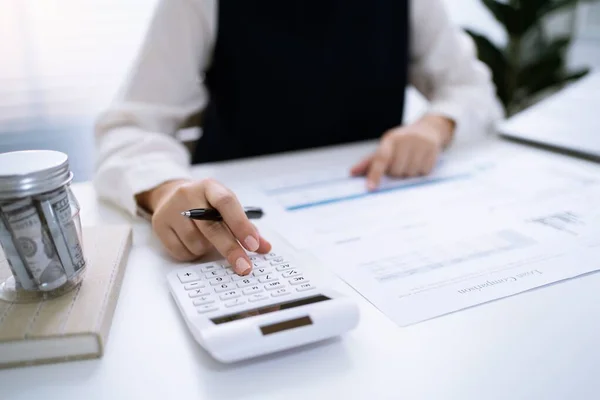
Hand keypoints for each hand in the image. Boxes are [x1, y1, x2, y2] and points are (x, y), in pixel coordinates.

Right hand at [136, 179, 271, 274]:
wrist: (171, 195)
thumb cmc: (205, 204)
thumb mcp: (226, 208)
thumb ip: (246, 226)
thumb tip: (264, 247)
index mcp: (210, 187)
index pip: (226, 203)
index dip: (241, 224)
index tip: (254, 245)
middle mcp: (188, 194)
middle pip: (211, 226)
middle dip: (230, 249)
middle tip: (244, 267)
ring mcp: (171, 209)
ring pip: (196, 242)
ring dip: (207, 249)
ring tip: (207, 240)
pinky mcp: (159, 225)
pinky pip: (181, 251)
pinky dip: (192, 254)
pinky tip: (193, 243)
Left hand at [350, 114, 454, 188]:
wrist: (428, 128)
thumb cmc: (401, 142)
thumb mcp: (385, 147)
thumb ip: (369, 162)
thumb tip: (352, 173)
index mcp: (390, 139)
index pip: (381, 159)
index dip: (375, 174)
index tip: (370, 188)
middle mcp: (405, 140)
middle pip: (396, 171)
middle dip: (396, 172)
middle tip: (400, 162)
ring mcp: (420, 144)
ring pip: (410, 174)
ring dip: (408, 173)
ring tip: (411, 160)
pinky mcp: (433, 150)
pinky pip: (423, 172)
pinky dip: (421, 171)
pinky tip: (420, 161)